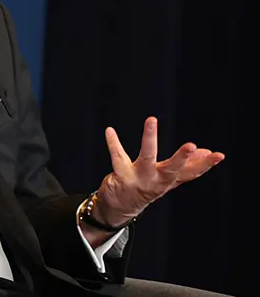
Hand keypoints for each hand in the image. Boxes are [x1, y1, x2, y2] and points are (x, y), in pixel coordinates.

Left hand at [95, 116, 224, 226]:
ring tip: (151, 120)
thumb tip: (205, 151)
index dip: (205, 164)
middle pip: (172, 169)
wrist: (120, 207)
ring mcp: (139, 179)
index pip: (191, 172)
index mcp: (169, 179)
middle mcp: (156, 180)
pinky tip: (109, 130)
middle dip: (182, 157)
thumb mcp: (168, 178)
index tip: (219, 155)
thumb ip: (186, 165)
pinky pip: (117, 156)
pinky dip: (113, 142)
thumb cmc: (147, 187)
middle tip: (192, 145)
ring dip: (150, 139)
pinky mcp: (122, 176)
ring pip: (146, 157)